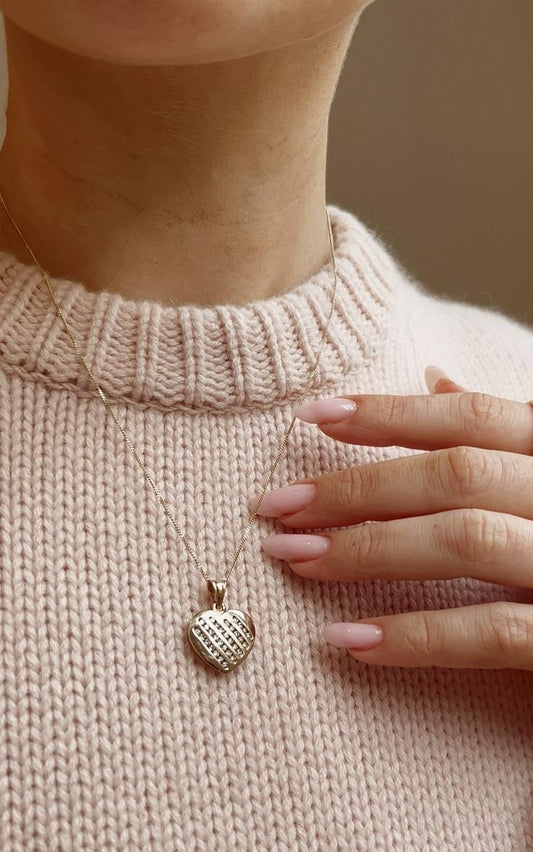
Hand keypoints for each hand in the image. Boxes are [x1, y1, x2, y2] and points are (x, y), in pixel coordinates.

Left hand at [251, 366, 532, 669]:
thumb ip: (505, 436)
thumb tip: (434, 379)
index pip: (473, 419)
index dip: (389, 413)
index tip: (312, 415)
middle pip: (457, 474)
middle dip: (358, 486)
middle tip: (276, 504)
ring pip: (467, 539)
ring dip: (369, 548)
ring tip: (294, 558)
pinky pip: (492, 634)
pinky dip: (415, 637)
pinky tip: (347, 640)